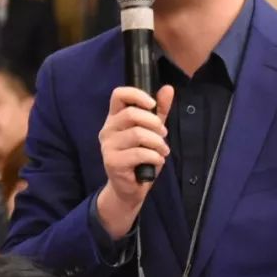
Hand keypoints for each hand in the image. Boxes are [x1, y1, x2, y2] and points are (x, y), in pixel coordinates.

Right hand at [96, 85, 173, 238]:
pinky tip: (157, 161)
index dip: (137, 95)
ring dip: (157, 143)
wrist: (130, 188)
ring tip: (162, 150)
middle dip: (154, 124)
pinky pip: (139, 153)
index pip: (118, 95)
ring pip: (137, 134)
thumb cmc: (140, 157)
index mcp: (115, 118)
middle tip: (163, 134)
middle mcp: (108, 129)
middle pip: (131, 114)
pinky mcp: (112, 162)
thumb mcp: (152, 131)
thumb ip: (159, 111)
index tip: (152, 104)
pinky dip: (154, 157)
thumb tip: (168, 88)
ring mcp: (108, 146)